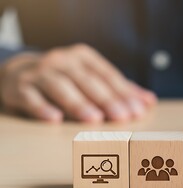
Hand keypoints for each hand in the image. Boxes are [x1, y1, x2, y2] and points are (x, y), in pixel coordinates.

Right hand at [0, 44, 156, 121]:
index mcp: (83, 57)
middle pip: (87, 81)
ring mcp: (39, 72)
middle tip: (123, 117)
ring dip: (78, 103)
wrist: (18, 72)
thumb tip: (149, 101)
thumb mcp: (90, 77)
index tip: (138, 110)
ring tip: (94, 119)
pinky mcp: (19, 87)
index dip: (124, 92)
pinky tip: (54, 119)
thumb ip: (118, 88)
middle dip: (106, 99)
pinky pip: (30, 97)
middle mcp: (62, 61)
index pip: (107, 75)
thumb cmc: (65, 78)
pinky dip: (42, 107)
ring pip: (61, 87)